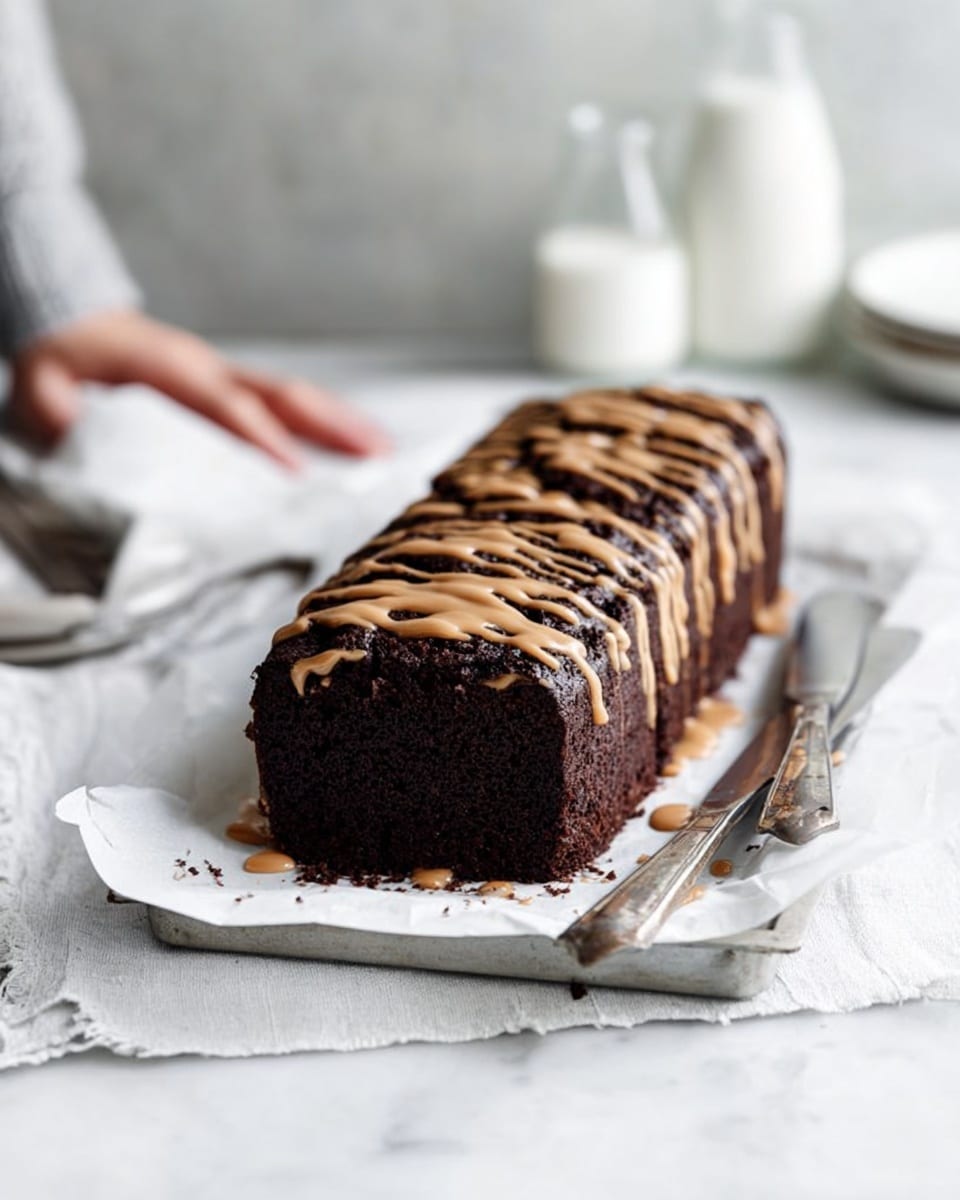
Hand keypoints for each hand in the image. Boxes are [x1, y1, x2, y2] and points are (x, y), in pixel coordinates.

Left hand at [8, 308, 390, 467]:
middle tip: (377, 459)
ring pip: (295, 399)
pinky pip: (287, 407)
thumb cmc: (65, 357)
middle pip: (282, 396)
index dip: (262, 439)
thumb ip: (55, 407)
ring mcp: (228, 376)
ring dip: (343, 425)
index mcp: (172, 370)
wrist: (74, 320)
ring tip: (387, 455)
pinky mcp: (235, 388)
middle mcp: (212, 370)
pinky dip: (327, 425)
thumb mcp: (41, 382)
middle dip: (332, 428)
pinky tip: (355, 446)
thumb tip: (75, 431)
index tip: (296, 476)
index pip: (226, 407)